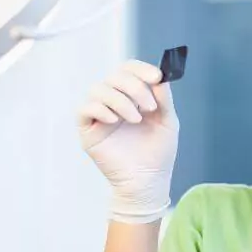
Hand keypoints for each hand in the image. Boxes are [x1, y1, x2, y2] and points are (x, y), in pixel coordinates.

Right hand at [79, 60, 178, 222]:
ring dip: (120, 100)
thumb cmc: (157, 153)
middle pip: (115, 76)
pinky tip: (115, 121)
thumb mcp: (167, 122)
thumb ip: (163, 98)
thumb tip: (160, 77)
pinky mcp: (88, 130)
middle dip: (135, 87)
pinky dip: (100, 109)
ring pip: (99, 90)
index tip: (157, 76)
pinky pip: (84, 109)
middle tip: (149, 106)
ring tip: (136, 119)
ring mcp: (99, 115)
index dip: (141, 69)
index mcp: (132, 96)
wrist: (148, 182)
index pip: (129, 70)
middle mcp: (114, 101)